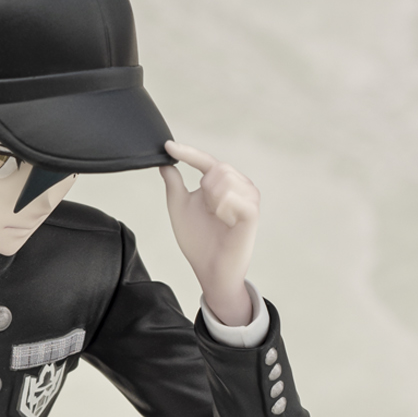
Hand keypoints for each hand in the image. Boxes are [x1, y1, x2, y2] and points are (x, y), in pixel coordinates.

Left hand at [159, 141, 259, 327]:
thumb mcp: (179, 208)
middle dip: (204, 189)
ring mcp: (249, 197)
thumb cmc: (198, 241)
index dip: (187, 152)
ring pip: (224, 179)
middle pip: (216, 168)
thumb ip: (174, 185)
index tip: (167, 146)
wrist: (210, 270)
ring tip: (217, 218)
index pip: (205, 160)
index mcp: (223, 183)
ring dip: (212, 200)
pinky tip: (225, 223)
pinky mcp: (252, 212)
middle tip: (207, 211)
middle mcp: (239, 185)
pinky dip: (222, 209)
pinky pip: (231, 197)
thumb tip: (164, 163)